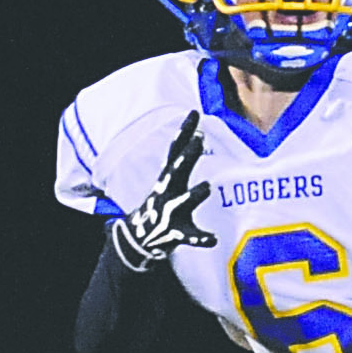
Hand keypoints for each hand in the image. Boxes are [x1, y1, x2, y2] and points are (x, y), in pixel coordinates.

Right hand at [108, 112, 220, 272]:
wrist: (138, 239)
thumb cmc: (162, 204)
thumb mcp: (169, 180)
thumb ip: (182, 159)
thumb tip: (198, 134)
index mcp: (167, 179)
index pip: (176, 150)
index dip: (185, 132)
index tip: (195, 113)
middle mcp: (167, 192)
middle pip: (176, 171)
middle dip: (186, 156)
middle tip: (199, 139)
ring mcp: (170, 212)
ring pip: (182, 202)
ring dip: (192, 195)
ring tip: (206, 187)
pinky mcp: (175, 233)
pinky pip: (188, 236)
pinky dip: (200, 238)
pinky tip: (213, 239)